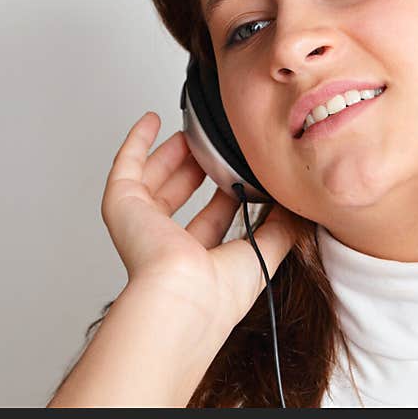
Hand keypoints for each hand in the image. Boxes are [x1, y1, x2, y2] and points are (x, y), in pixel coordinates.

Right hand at [100, 111, 299, 324]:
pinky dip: (138, 141)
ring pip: (154, 178)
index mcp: (195, 259)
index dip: (225, 195)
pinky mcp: (123, 205)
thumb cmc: (219, 293)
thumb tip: (294, 207)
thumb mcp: (263, 255)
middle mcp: (164, 242)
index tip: (241, 174)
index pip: (211, 220)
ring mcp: (140, 223)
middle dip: (196, 170)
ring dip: (172, 154)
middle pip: (179, 195)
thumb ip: (280, 230)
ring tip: (192, 133)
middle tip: (214, 147)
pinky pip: (126, 164)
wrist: (186, 298)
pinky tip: (151, 121)